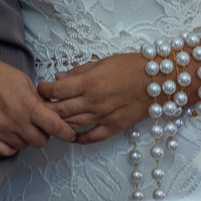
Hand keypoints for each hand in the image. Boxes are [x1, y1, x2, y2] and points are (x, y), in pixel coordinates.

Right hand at [0, 51, 75, 156]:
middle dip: (44, 134)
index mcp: (27, 105)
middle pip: (40, 141)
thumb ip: (39, 99)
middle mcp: (15, 121)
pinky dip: (11, 146)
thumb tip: (52, 111)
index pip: (54, 126)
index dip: (65, 132)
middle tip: (38, 125)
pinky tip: (10, 134)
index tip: (69, 134)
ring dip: (26, 138)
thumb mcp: (24, 81)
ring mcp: (0, 131)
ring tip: (19, 124)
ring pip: (24, 146)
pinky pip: (7, 152)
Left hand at [38, 39, 200, 145]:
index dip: (43, 90)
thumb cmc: (132, 66)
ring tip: (52, 119)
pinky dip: (78, 139)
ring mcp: (103, 117)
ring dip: (59, 123)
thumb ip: (79, 72)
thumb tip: (58, 78)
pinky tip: (72, 136)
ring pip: (72, 125)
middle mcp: (93, 102)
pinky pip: (91, 138)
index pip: (55, 91)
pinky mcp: (113, 127)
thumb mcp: (102, 61)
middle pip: (59, 110)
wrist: (160, 80)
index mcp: (89, 83)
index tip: (41, 89)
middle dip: (46, 108)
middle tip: (40, 106)